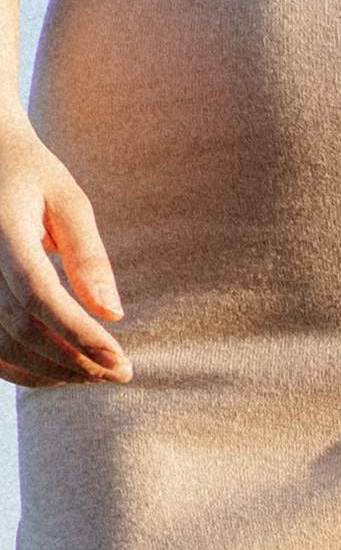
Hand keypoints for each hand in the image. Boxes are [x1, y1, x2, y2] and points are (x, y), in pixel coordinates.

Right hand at [0, 110, 128, 388]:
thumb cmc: (31, 175)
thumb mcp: (67, 200)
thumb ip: (89, 255)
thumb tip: (113, 314)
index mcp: (0, 227)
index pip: (36, 294)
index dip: (78, 332)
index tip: (119, 358)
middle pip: (22, 329)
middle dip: (76, 360)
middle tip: (120, 372)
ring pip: (4, 349)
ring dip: (54, 372)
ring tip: (97, 373)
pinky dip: (27, 372)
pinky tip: (62, 372)